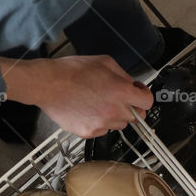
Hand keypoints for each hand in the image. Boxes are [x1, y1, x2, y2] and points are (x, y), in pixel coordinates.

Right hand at [16, 55, 153, 138]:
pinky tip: (87, 110)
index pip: (148, 102)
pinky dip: (98, 122)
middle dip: (130, 107)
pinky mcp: (88, 133)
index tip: (138, 92)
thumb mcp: (104, 62)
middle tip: (117, 97)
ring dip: (114, 115)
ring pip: (119, 124)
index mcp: (121, 92)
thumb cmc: (71, 71)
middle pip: (136, 116)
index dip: (144, 95)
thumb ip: (123, 75)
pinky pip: (102, 130)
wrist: (47, 84)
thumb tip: (131, 84)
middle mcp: (114, 111)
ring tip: (98, 102)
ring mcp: (102, 125)